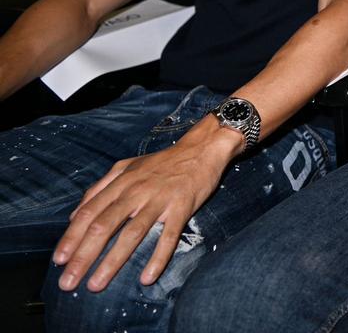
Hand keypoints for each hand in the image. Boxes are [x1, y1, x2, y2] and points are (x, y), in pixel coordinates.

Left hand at [52, 119, 238, 291]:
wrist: (202, 148)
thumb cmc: (162, 162)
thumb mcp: (127, 167)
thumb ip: (100, 188)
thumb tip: (76, 214)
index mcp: (120, 183)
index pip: (89, 212)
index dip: (72, 237)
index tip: (59, 260)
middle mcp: (136, 192)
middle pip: (104, 226)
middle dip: (83, 256)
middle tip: (68, 282)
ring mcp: (159, 200)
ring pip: (132, 233)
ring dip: (112, 262)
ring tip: (96, 285)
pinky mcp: (182, 207)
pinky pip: (169, 236)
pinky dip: (158, 257)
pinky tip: (147, 277)